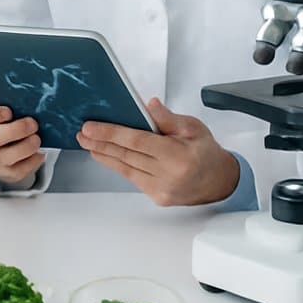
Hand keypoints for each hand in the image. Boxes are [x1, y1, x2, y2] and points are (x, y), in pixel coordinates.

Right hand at [0, 104, 43, 184]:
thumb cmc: (0, 121)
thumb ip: (5, 99)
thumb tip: (27, 96)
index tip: (8, 111)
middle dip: (14, 130)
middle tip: (32, 123)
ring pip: (5, 157)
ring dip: (26, 146)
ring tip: (37, 138)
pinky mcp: (6, 173)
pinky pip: (20, 170)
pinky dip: (33, 160)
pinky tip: (38, 151)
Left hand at [76, 97, 240, 205]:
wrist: (220, 182)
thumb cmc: (206, 152)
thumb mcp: (193, 127)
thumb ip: (167, 118)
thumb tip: (147, 105)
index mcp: (178, 156)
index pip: (137, 142)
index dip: (111, 133)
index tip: (91, 127)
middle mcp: (168, 175)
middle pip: (126, 156)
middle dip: (101, 143)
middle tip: (82, 133)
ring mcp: (161, 190)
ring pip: (125, 169)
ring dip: (104, 155)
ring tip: (88, 143)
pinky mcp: (157, 197)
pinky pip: (132, 178)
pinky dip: (118, 166)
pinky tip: (106, 156)